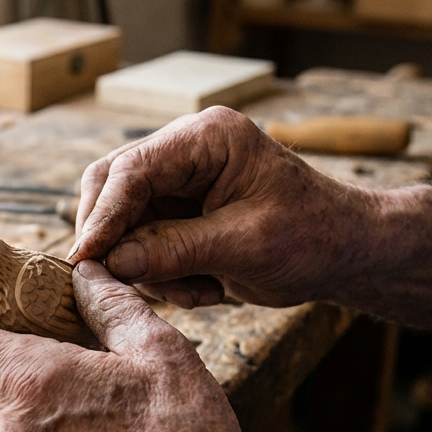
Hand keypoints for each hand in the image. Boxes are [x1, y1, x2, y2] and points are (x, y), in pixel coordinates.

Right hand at [69, 107, 376, 308]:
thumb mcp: (244, 246)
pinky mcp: (179, 212)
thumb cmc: (312, 237)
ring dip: (145, 266)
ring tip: (195, 292)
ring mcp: (180, 181)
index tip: (85, 258)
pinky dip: (161, 274)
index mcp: (207, 138)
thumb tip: (112, 261)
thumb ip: (174, 250)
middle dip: (114, 240)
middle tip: (116, 283)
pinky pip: (143, 243)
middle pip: (112, 188)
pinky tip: (204, 289)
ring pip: (123, 222)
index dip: (103, 216)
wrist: (346, 252)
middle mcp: (186, 151)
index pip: (132, 170)